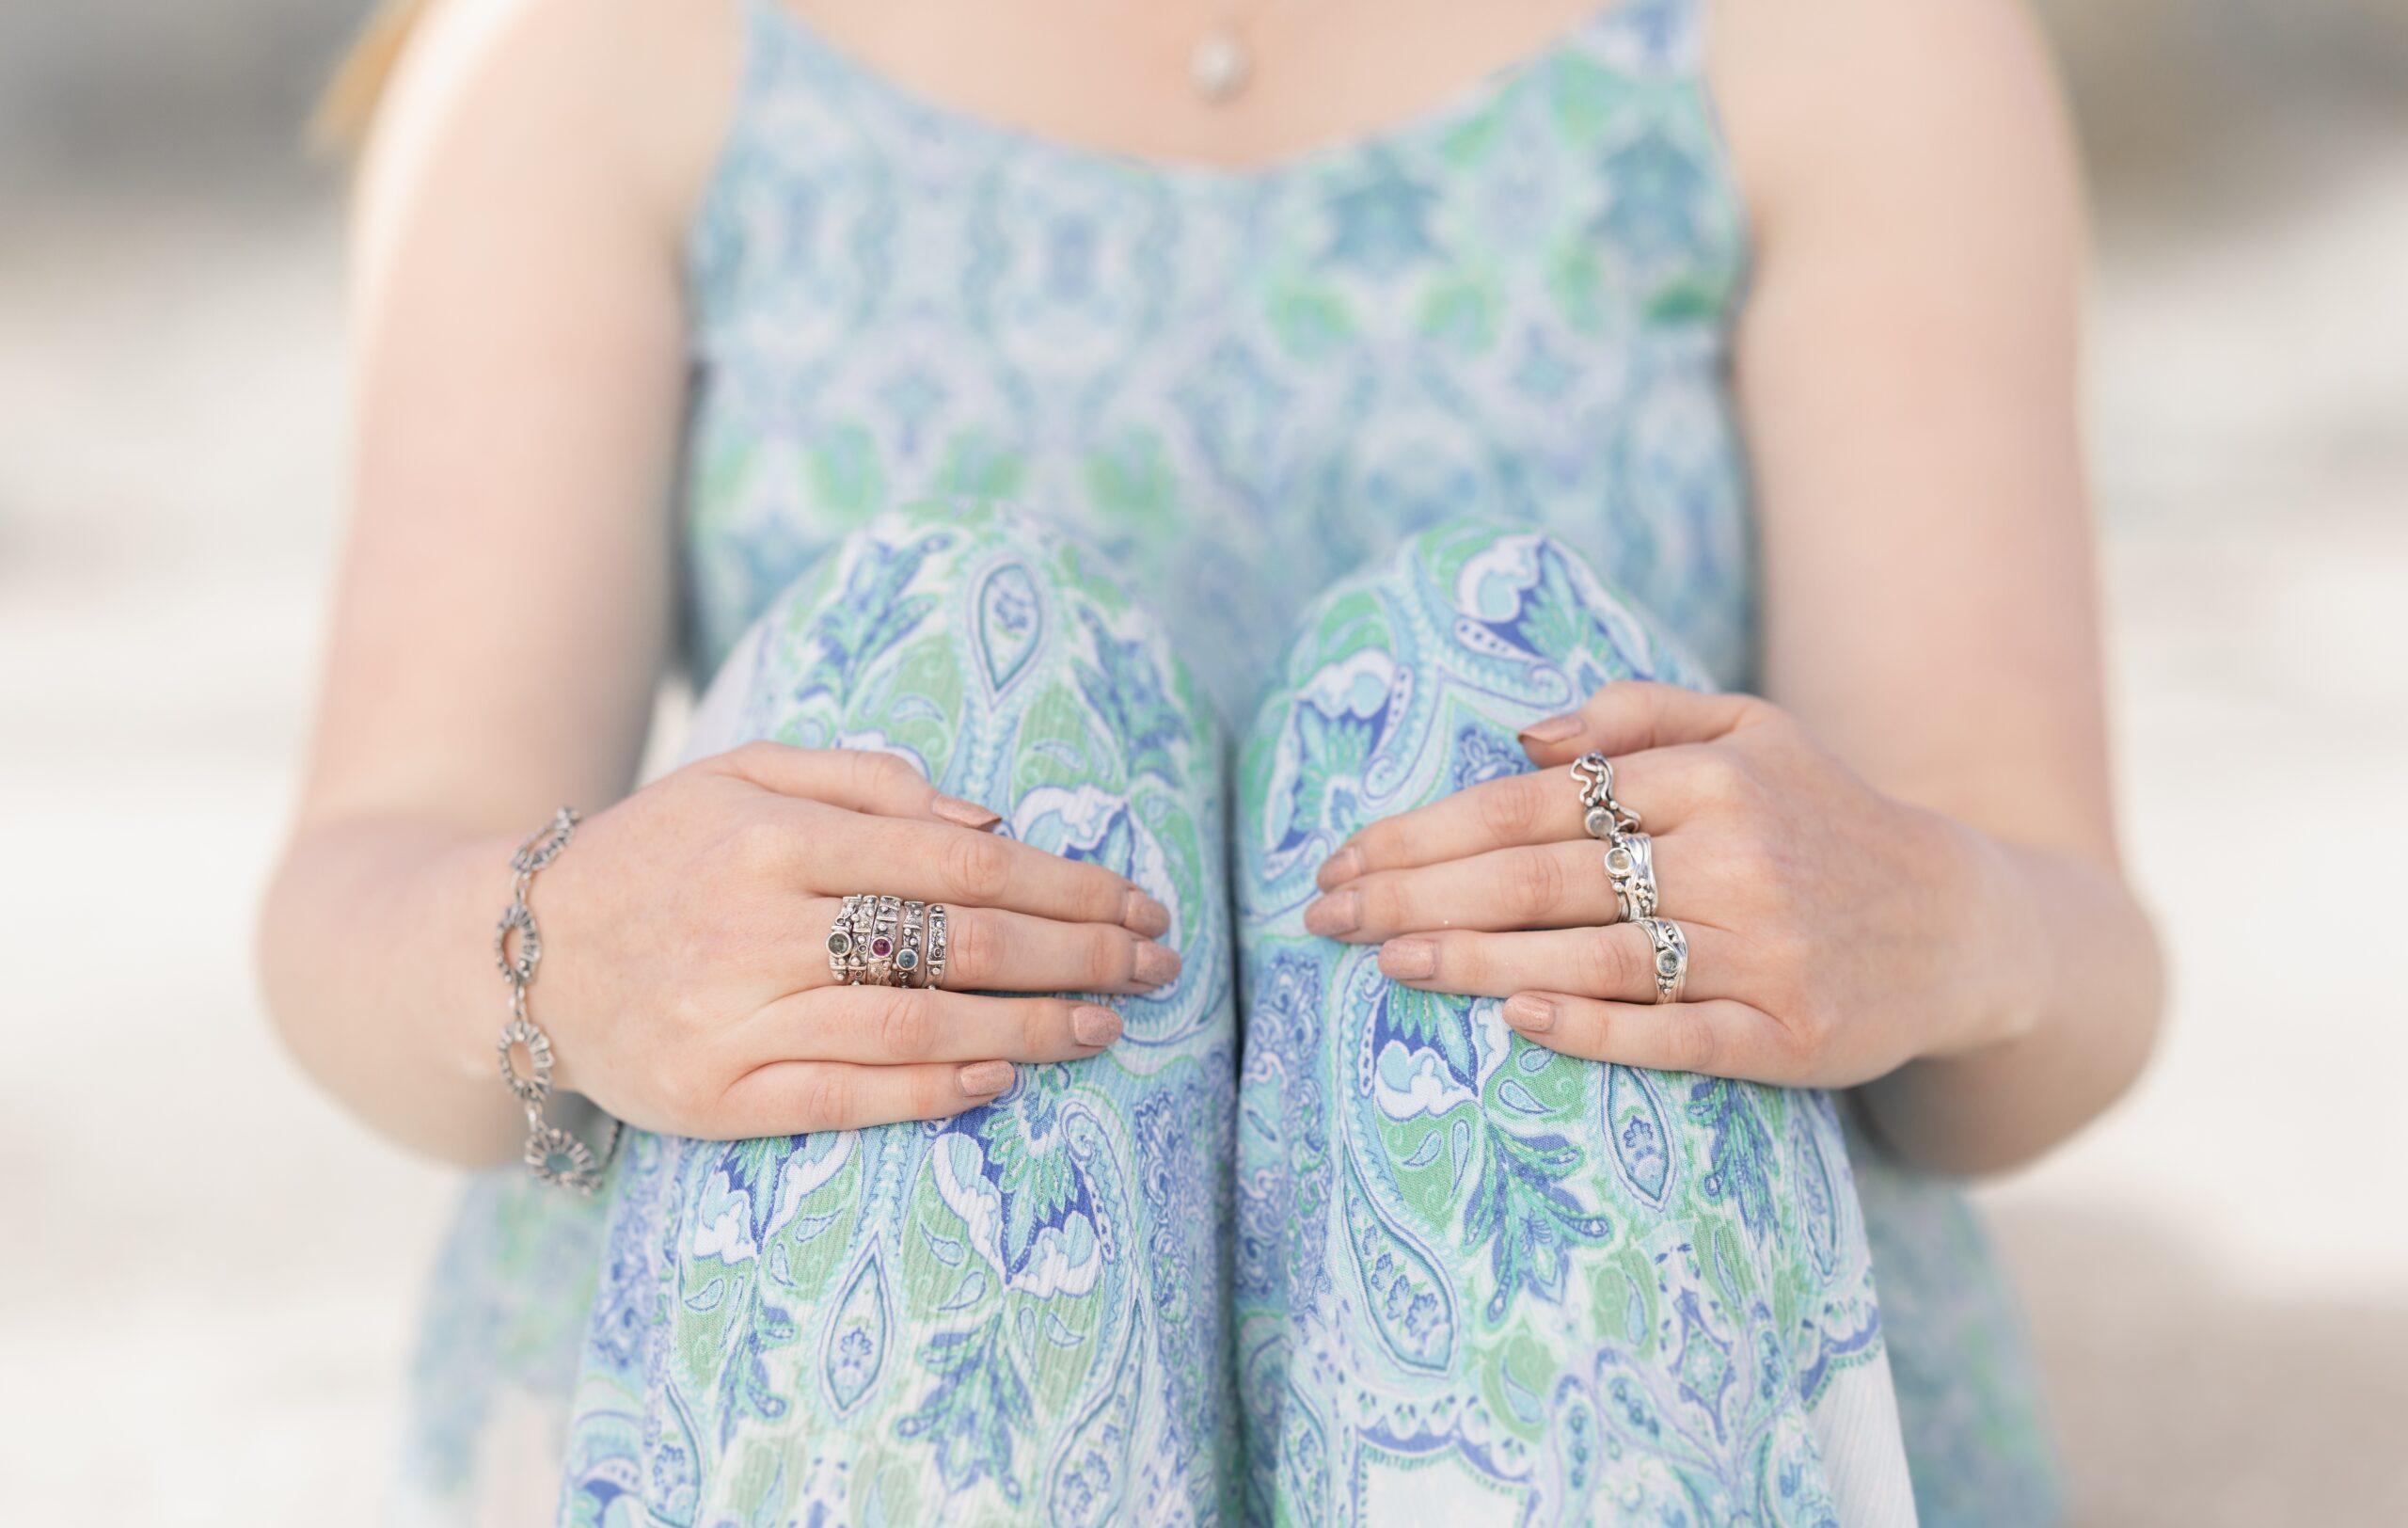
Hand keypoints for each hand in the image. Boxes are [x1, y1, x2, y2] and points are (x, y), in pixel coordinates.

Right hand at [530, 742, 1177, 1135]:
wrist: (517, 958)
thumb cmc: (659, 854)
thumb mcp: (744, 775)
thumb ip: (866, 782)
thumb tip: (992, 820)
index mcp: (772, 835)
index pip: (958, 861)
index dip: (1066, 885)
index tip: (1138, 902)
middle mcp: (755, 924)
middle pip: (956, 942)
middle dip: (1077, 954)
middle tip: (1156, 963)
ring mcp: (733, 1018)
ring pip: (916, 1026)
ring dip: (1031, 1030)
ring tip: (1108, 1027)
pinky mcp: (715, 1099)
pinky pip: (848, 1098)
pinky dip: (935, 1094)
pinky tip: (1004, 1081)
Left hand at [1303, 682, 2029, 1084]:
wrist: (1963, 922)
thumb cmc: (1822, 818)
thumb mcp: (1749, 729)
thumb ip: (1635, 715)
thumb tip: (1518, 734)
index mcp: (1710, 775)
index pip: (1535, 802)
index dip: (1429, 831)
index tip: (1344, 856)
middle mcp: (1733, 855)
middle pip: (1543, 875)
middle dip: (1419, 894)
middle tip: (1325, 915)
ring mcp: (1763, 950)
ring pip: (1593, 954)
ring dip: (1477, 959)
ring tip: (1385, 961)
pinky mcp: (1789, 1035)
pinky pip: (1677, 1036)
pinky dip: (1595, 1028)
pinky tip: (1517, 1021)